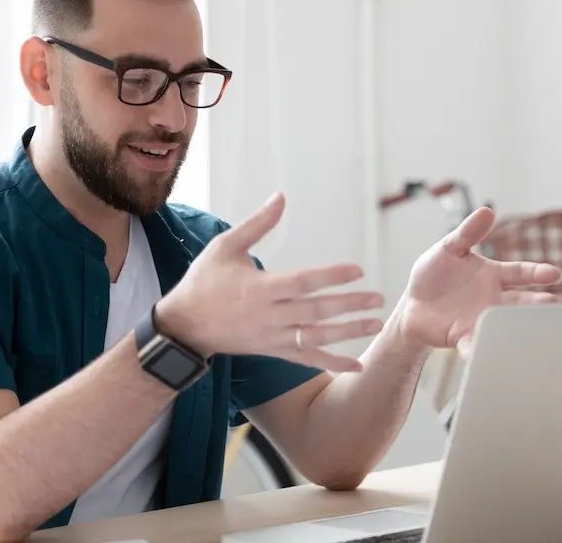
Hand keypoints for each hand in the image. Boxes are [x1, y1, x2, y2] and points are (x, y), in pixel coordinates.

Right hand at [154, 192, 381, 372]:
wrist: (183, 326)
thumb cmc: (204, 281)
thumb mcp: (225, 247)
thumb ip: (256, 224)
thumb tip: (280, 197)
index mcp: (258, 288)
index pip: (301, 283)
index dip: (330, 276)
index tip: (358, 270)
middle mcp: (268, 315)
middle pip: (314, 311)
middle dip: (348, 305)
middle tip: (377, 298)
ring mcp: (271, 337)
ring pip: (315, 337)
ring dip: (347, 333)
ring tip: (375, 324)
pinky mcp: (272, 351)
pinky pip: (305, 359)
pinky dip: (331, 362)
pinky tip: (356, 364)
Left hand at [395, 206, 561, 359]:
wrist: (413, 305)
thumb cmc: (434, 274)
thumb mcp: (448, 249)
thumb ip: (467, 233)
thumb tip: (487, 210)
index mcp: (493, 275)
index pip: (520, 272)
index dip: (537, 273)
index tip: (554, 274)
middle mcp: (493, 299)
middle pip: (519, 301)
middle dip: (536, 303)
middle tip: (552, 303)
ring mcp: (481, 319)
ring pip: (503, 324)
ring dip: (515, 326)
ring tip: (530, 329)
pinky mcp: (463, 337)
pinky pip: (473, 344)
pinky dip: (478, 350)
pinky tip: (482, 354)